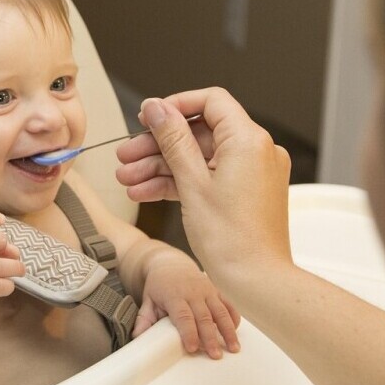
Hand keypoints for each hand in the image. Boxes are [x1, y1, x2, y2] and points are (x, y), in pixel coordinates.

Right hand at [116, 87, 292, 276]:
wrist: (256, 282)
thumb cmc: (232, 240)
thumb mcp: (192, 183)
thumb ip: (173, 139)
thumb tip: (157, 108)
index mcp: (248, 140)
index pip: (211, 102)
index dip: (175, 106)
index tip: (148, 117)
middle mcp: (256, 151)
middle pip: (199, 133)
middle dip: (158, 145)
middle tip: (127, 156)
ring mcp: (252, 173)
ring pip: (199, 158)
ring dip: (162, 167)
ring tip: (128, 180)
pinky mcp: (246, 193)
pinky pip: (209, 177)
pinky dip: (180, 183)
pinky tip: (147, 192)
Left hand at [134, 254, 240, 358]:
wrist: (170, 263)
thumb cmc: (158, 285)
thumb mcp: (147, 299)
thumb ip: (144, 319)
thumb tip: (137, 338)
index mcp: (174, 295)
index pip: (183, 316)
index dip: (189, 332)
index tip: (192, 348)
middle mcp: (193, 292)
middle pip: (204, 316)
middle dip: (210, 337)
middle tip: (215, 355)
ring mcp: (207, 290)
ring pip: (220, 311)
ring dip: (228, 330)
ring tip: (234, 348)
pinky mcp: (216, 290)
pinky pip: (228, 304)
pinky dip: (233, 318)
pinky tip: (235, 332)